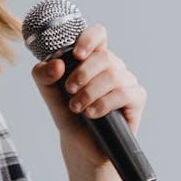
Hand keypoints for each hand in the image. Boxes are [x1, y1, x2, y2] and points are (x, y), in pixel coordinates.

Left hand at [31, 23, 146, 170]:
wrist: (80, 146)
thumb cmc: (68, 115)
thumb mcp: (49, 94)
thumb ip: (43, 75)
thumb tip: (57, 64)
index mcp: (92, 58)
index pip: (98, 34)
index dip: (88, 39)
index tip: (75, 55)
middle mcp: (112, 67)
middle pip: (104, 56)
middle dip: (83, 74)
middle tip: (69, 90)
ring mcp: (126, 82)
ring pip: (114, 76)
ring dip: (90, 92)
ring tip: (77, 108)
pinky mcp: (136, 99)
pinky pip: (125, 93)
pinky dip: (104, 103)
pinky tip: (92, 113)